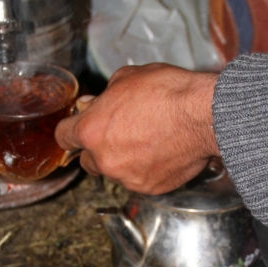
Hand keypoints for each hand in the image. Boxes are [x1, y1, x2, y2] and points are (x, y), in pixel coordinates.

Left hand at [56, 64, 219, 193]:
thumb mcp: (126, 78)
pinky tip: (161, 151)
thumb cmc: (168, 93)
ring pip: (115, 171)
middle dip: (98, 148)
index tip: (77, 128)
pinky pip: (139, 179)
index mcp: (91, 130)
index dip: (71, 130)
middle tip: (117, 133)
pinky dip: (146, 169)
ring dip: (123, 159)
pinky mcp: (150, 187)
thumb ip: (104, 97)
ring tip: (146, 140)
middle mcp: (105, 159)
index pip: (64, 137)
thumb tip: (95, 104)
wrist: (204, 115)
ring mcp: (127, 177)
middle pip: (87, 161)